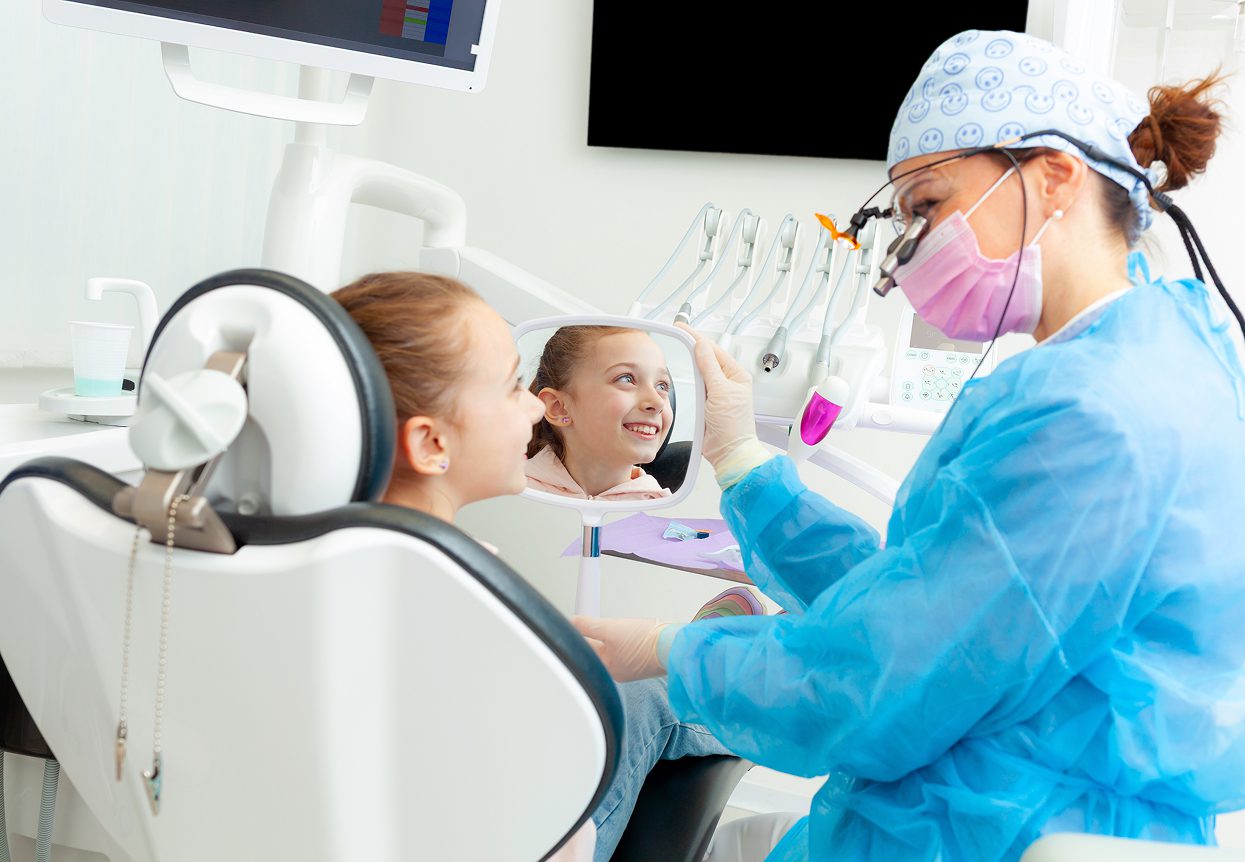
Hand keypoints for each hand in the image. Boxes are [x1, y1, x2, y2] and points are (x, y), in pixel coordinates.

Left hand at [572, 616, 670, 681]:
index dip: (579, 631)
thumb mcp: (611, 629)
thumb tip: (571, 623)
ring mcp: (632, 667)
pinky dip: (628, 639)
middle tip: (598, 622)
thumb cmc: (646, 642)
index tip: (576, 622)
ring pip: (615, 647)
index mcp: (607, 667)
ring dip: (614, 635)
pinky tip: (634, 631)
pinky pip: (629, 648)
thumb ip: (588, 626)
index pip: (585, 647)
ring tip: (621, 626)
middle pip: (599, 648)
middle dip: (598, 634)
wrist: (676, 646)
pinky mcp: (645, 661)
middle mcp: (618, 671)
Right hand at [675, 323, 758, 467]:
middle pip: (708, 357)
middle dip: (694, 344)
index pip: (714, 350)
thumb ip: (709, 367)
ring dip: (692, 359)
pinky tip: (684, 369)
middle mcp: (728, 381)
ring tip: (681, 344)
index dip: (697, 337)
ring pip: (702, 369)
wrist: (728, 452)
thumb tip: (701, 346)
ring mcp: (717, 392)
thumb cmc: (733, 426)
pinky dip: (690, 376)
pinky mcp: (708, 403)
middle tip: (679, 331)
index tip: (683, 328)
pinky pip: (697, 385)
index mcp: (736, 375)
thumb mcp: (720, 391)